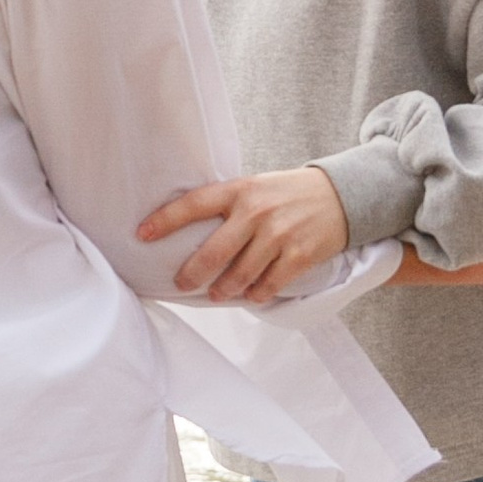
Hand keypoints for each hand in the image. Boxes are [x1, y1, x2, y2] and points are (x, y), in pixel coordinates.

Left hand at [139, 166, 348, 306]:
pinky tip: (251, 294)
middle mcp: (256, 212)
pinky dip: (256, 294)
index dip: (165, 220)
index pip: (194, 204)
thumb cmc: (288, 193)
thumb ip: (229, 204)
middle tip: (181, 283)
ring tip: (217, 293)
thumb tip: (191, 232)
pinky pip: (269, 284)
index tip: (142, 234)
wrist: (340, 195)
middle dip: (192, 273)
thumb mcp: (256, 187)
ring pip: (240, 274)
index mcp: (240, 190)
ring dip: (224, 289)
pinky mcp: (299, 255)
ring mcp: (279, 234)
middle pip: (214, 251)